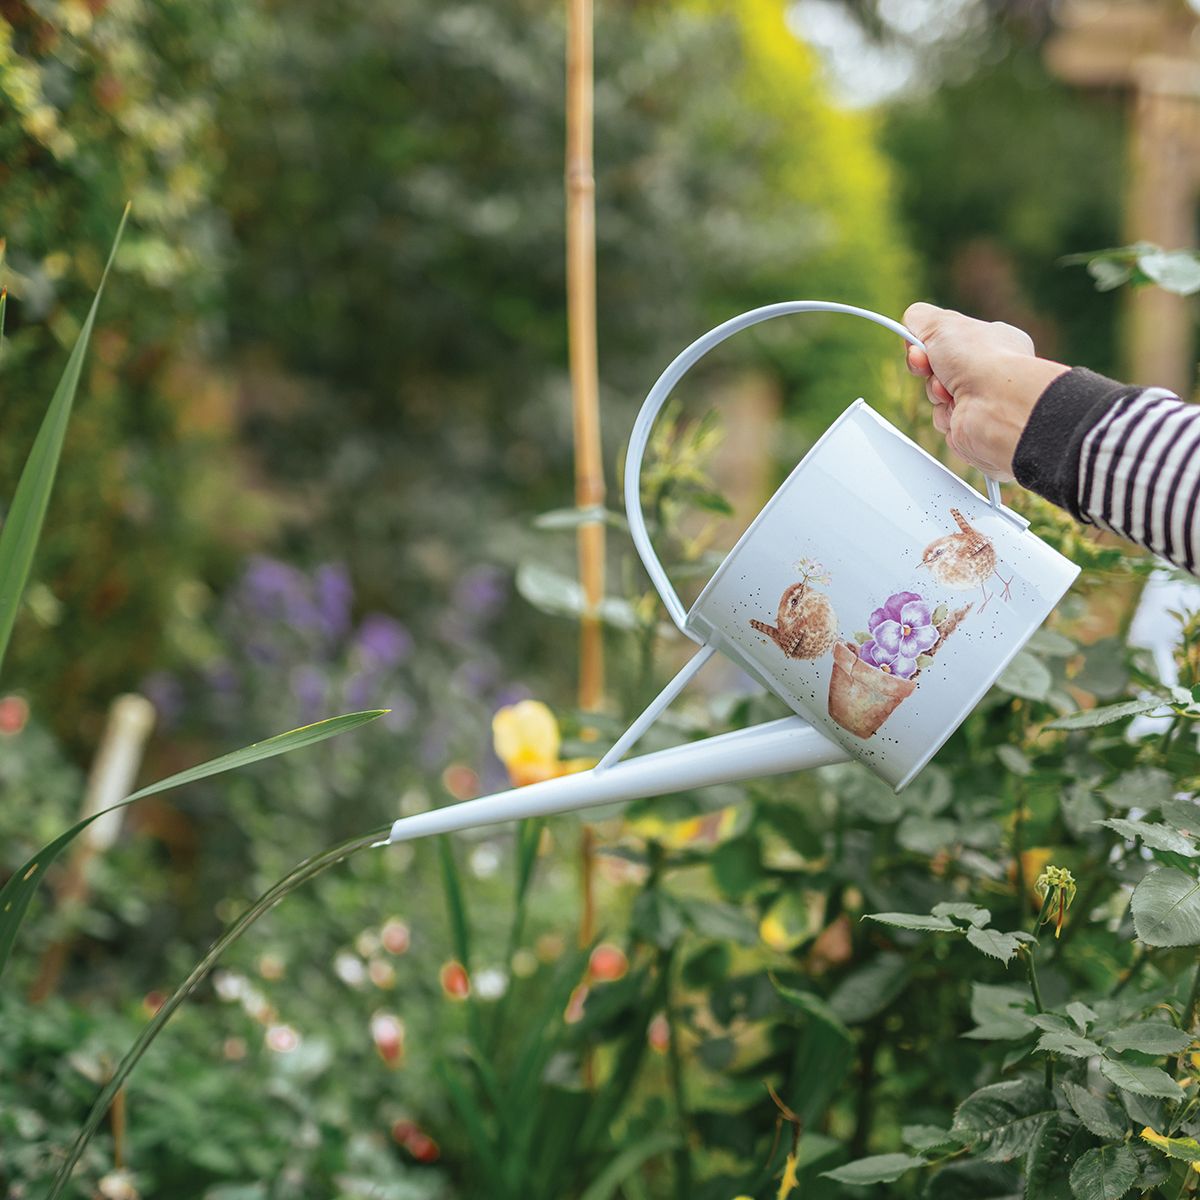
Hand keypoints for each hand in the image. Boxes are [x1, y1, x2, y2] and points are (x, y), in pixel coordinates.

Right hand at [902, 302, 1068, 480]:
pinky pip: (943, 421)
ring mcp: (982, 401)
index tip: (918, 348)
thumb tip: (910, 324)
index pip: (949, 342)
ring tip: (950, 393)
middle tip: (929, 368)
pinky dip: (944, 416)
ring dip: (935, 394)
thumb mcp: (942, 322)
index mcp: (991, 343)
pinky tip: (958, 412)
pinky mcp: (973, 428)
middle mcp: (989, 372)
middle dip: (928, 371)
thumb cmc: (980, 361)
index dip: (927, 345)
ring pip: (937, 398)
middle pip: (938, 371)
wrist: (997, 405)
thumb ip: (920, 318)